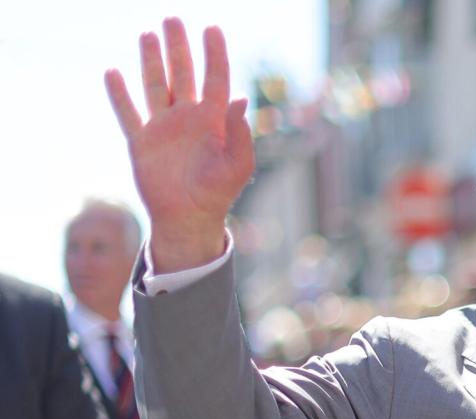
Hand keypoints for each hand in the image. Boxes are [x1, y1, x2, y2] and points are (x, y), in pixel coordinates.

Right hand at [105, 18, 254, 272]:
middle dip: (178, 48)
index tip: (212, 29)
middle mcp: (188, 119)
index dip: (215, 54)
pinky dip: (119, 95)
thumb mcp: (237, 167)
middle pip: (182, 74)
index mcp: (213, 121)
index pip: (215, 79)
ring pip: (156, 86)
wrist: (189, 219)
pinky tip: (112, 73)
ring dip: (151, 62)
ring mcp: (164, 129)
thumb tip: (239, 99)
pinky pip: (128, 114)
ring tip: (147, 35)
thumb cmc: (219, 194)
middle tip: (172, 20)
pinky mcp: (142, 143)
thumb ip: (241, 135)